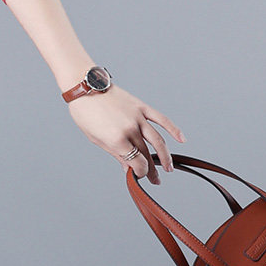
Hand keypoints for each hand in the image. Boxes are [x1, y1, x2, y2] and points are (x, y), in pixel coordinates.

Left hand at [66, 83, 185, 184]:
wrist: (84, 86)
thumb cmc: (85, 112)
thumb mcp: (96, 138)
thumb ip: (115, 154)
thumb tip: (128, 168)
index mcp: (117, 139)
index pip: (137, 163)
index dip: (140, 172)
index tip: (139, 175)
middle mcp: (130, 129)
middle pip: (146, 154)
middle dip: (152, 169)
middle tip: (156, 180)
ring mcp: (137, 116)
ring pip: (158, 141)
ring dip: (165, 157)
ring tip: (168, 168)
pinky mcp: (140, 106)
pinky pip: (161, 119)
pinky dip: (173, 129)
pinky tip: (182, 139)